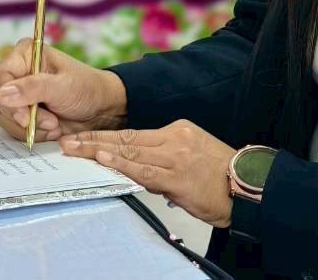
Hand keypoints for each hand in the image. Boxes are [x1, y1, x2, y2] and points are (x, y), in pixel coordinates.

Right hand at [0, 39, 127, 143]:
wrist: (101, 110)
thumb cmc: (87, 89)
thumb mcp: (63, 87)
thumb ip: (33, 88)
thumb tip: (3, 93)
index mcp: (25, 55)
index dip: (7, 98)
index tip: (25, 116)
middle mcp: (18, 74)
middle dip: (24, 116)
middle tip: (50, 122)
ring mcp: (19, 95)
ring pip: (4, 116)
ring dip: (30, 127)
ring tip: (54, 125)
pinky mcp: (23, 114)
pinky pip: (13, 128)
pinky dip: (32, 133)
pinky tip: (51, 129)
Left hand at [60, 121, 235, 228]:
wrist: (248, 187)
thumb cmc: (221, 175)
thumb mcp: (193, 154)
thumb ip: (165, 157)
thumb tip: (140, 167)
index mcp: (177, 130)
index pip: (133, 132)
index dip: (105, 135)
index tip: (84, 137)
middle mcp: (174, 138)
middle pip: (125, 137)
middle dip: (93, 139)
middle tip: (68, 140)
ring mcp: (174, 156)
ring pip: (129, 150)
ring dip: (98, 150)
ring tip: (75, 149)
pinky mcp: (176, 176)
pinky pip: (143, 169)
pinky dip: (121, 163)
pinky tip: (103, 159)